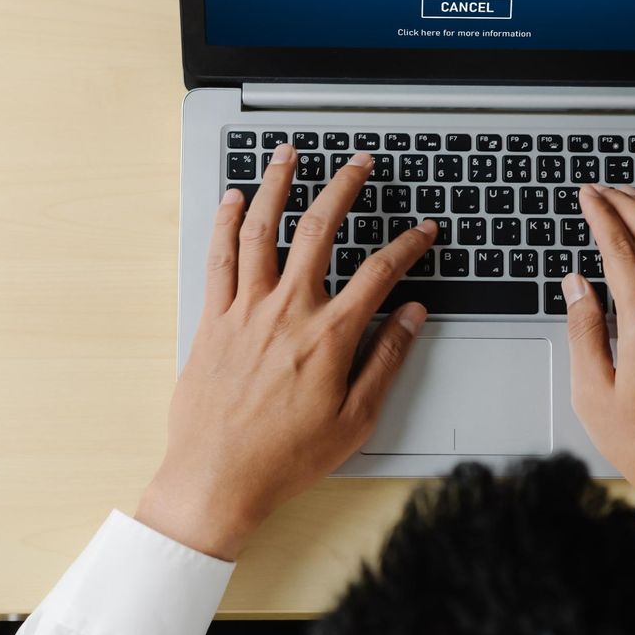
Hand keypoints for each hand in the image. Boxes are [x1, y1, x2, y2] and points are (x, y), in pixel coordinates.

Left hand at [136, 146, 437, 558]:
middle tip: (359, 163)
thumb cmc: (285, 458)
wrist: (217, 479)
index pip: (379, 273)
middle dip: (344, 188)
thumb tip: (411, 316)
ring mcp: (245, 311)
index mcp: (329, 337)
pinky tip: (235, 199)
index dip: (407, 246)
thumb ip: (386, 360)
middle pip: (319, 230)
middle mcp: (286, 312)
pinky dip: (226, 222)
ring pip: (262, 230)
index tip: (423, 231)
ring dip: (278, 185)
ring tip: (289, 155)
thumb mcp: (355, 419)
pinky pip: (219, 258)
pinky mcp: (212, 320)